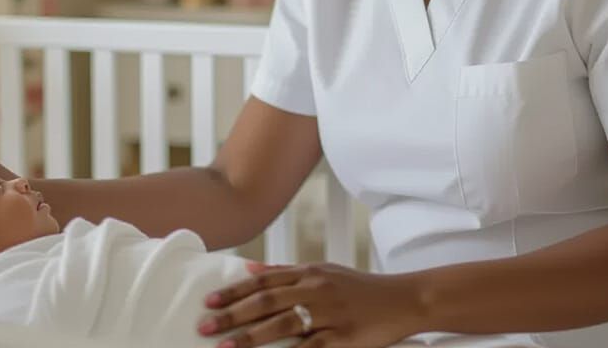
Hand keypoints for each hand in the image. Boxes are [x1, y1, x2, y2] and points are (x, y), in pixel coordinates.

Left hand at [197, 261, 423, 347]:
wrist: (403, 299)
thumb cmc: (359, 288)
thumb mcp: (324, 270)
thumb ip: (286, 271)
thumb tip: (248, 267)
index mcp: (309, 273)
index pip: (263, 281)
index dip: (234, 292)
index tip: (209, 302)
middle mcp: (316, 290)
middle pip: (266, 302)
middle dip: (232, 315)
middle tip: (204, 326)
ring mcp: (330, 314)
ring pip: (282, 325)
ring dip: (250, 337)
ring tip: (225, 347)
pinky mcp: (343, 338)